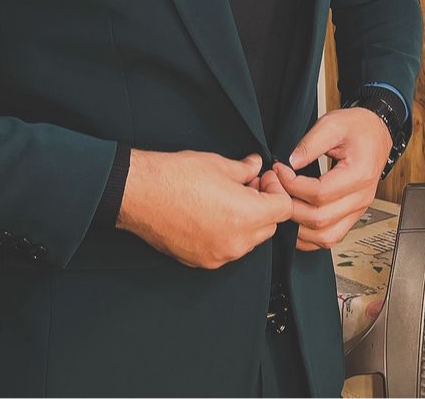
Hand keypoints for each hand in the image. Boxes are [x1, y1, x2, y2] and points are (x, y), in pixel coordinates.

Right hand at [116, 149, 292, 268]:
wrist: (140, 195)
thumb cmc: (176, 177)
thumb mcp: (218, 164)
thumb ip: (244, 169)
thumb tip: (255, 166)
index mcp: (246, 216)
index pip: (283, 209)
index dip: (277, 190)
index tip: (264, 179)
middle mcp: (236, 242)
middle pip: (269, 227)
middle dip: (264, 206)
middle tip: (248, 186)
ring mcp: (218, 255)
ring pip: (249, 241)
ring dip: (247, 221)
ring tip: (228, 199)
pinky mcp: (201, 261)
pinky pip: (227, 249)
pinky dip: (227, 234)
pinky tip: (212, 214)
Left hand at [271, 107, 391, 250]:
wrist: (376, 132)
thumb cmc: (358, 127)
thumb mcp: (333, 123)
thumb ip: (310, 143)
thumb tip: (290, 163)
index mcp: (359, 174)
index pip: (320, 193)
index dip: (293, 185)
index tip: (279, 171)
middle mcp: (361, 197)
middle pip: (320, 219)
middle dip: (290, 206)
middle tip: (274, 188)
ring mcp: (358, 209)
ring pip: (325, 236)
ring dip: (298, 227)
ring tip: (283, 205)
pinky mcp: (352, 214)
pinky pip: (331, 236)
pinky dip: (310, 236)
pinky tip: (295, 221)